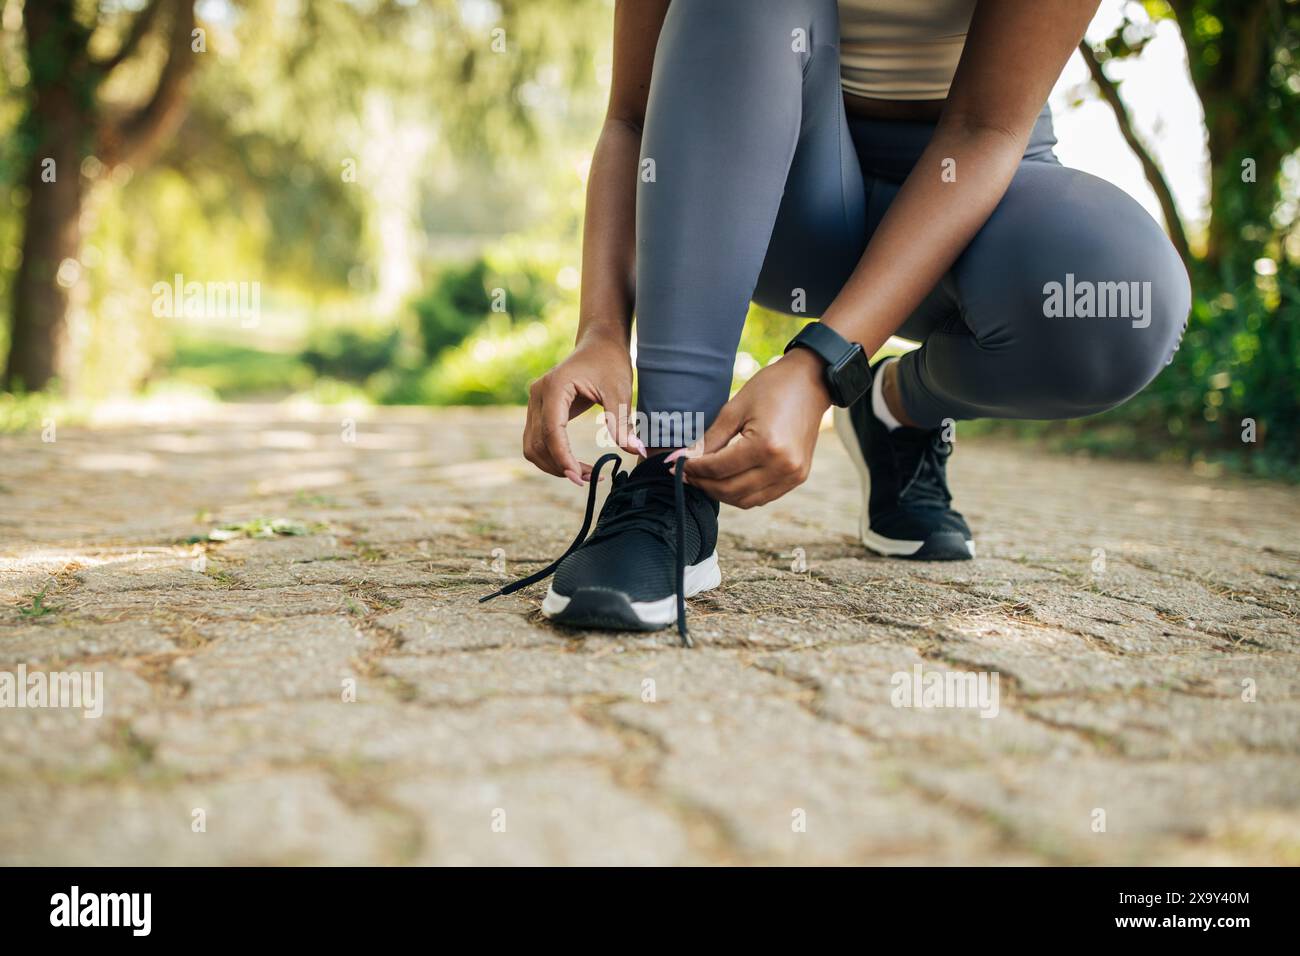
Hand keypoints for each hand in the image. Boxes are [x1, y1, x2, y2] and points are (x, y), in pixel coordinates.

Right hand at [523, 336, 645, 484]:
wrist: (599, 343)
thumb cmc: (610, 362)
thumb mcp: (619, 391)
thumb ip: (622, 421)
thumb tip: (636, 451)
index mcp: (554, 387)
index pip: (552, 431)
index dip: (564, 458)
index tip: (581, 478)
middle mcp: (537, 395)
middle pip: (538, 444)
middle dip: (561, 466)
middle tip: (592, 478)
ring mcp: (534, 403)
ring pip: (533, 447)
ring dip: (555, 466)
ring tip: (586, 475)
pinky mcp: (538, 410)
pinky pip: (537, 442)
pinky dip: (552, 457)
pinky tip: (574, 464)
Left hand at [674, 348, 830, 507]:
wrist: (811, 382)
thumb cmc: (772, 388)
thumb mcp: (734, 409)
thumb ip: (708, 440)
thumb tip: (679, 459)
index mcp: (766, 445)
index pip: (719, 468)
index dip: (693, 469)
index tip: (675, 466)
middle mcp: (782, 466)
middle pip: (730, 490)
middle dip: (703, 484)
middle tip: (684, 474)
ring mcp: (793, 475)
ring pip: (745, 500)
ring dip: (720, 493)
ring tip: (703, 478)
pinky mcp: (798, 478)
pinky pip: (762, 497)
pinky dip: (741, 493)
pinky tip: (726, 479)